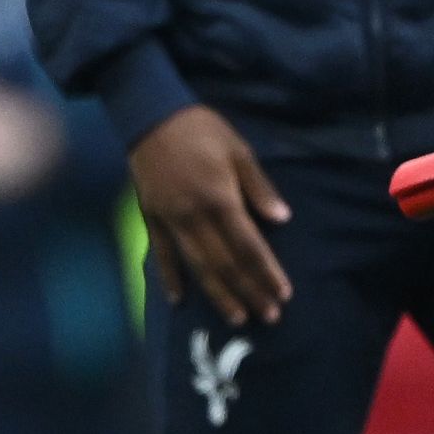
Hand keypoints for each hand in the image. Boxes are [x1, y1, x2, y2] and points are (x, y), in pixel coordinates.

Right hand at [128, 103, 290, 324]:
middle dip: (249, 291)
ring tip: (236, 316)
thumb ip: (258, 187)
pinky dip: (169, 278)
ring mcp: (170, 221)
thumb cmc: (202, 130)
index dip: (266, 272)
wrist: (150, 116)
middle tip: (268, 316)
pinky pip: (161, 254)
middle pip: (225, 262)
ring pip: (197, 265)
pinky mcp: (152, 218)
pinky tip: (179, 300)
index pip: (248, 245)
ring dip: (218, 294)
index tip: (283, 294)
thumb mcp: (239, 150)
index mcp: (220, 198)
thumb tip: (281, 219)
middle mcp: (195, 217)